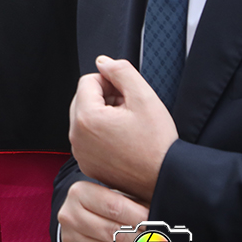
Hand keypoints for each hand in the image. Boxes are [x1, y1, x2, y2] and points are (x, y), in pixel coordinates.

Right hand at [57, 181, 150, 241]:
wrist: (76, 223)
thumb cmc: (101, 206)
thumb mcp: (113, 194)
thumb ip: (133, 200)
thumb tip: (159, 208)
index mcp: (80, 192)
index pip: (114, 207)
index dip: (138, 216)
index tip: (153, 220)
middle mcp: (70, 214)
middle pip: (113, 231)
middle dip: (138, 235)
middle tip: (154, 235)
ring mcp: (70, 237)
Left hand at [69, 55, 177, 203]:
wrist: (164, 179)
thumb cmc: (157, 144)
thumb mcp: (144, 97)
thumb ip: (121, 71)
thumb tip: (103, 62)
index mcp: (86, 118)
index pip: (88, 81)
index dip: (109, 81)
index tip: (127, 92)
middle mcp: (77, 137)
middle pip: (83, 99)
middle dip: (105, 97)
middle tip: (129, 107)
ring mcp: (81, 153)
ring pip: (85, 118)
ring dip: (104, 114)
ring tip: (128, 124)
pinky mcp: (87, 164)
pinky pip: (88, 138)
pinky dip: (101, 133)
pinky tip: (124, 139)